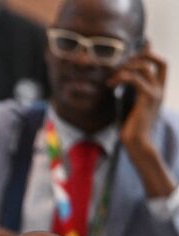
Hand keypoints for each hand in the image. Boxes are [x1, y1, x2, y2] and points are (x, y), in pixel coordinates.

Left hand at [112, 50, 176, 198]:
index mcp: (158, 90)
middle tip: (122, 64)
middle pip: (160, 62)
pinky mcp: (147, 98)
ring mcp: (156, 93)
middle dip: (142, 56)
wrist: (137, 142)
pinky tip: (111, 85)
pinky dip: (122, 78)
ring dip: (127, 68)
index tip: (135, 54)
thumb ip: (131, 91)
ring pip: (145, 68)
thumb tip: (119, 81)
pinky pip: (135, 79)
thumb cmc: (131, 127)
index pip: (162, 65)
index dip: (151, 55)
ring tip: (112, 78)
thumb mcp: (131, 105)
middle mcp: (160, 89)